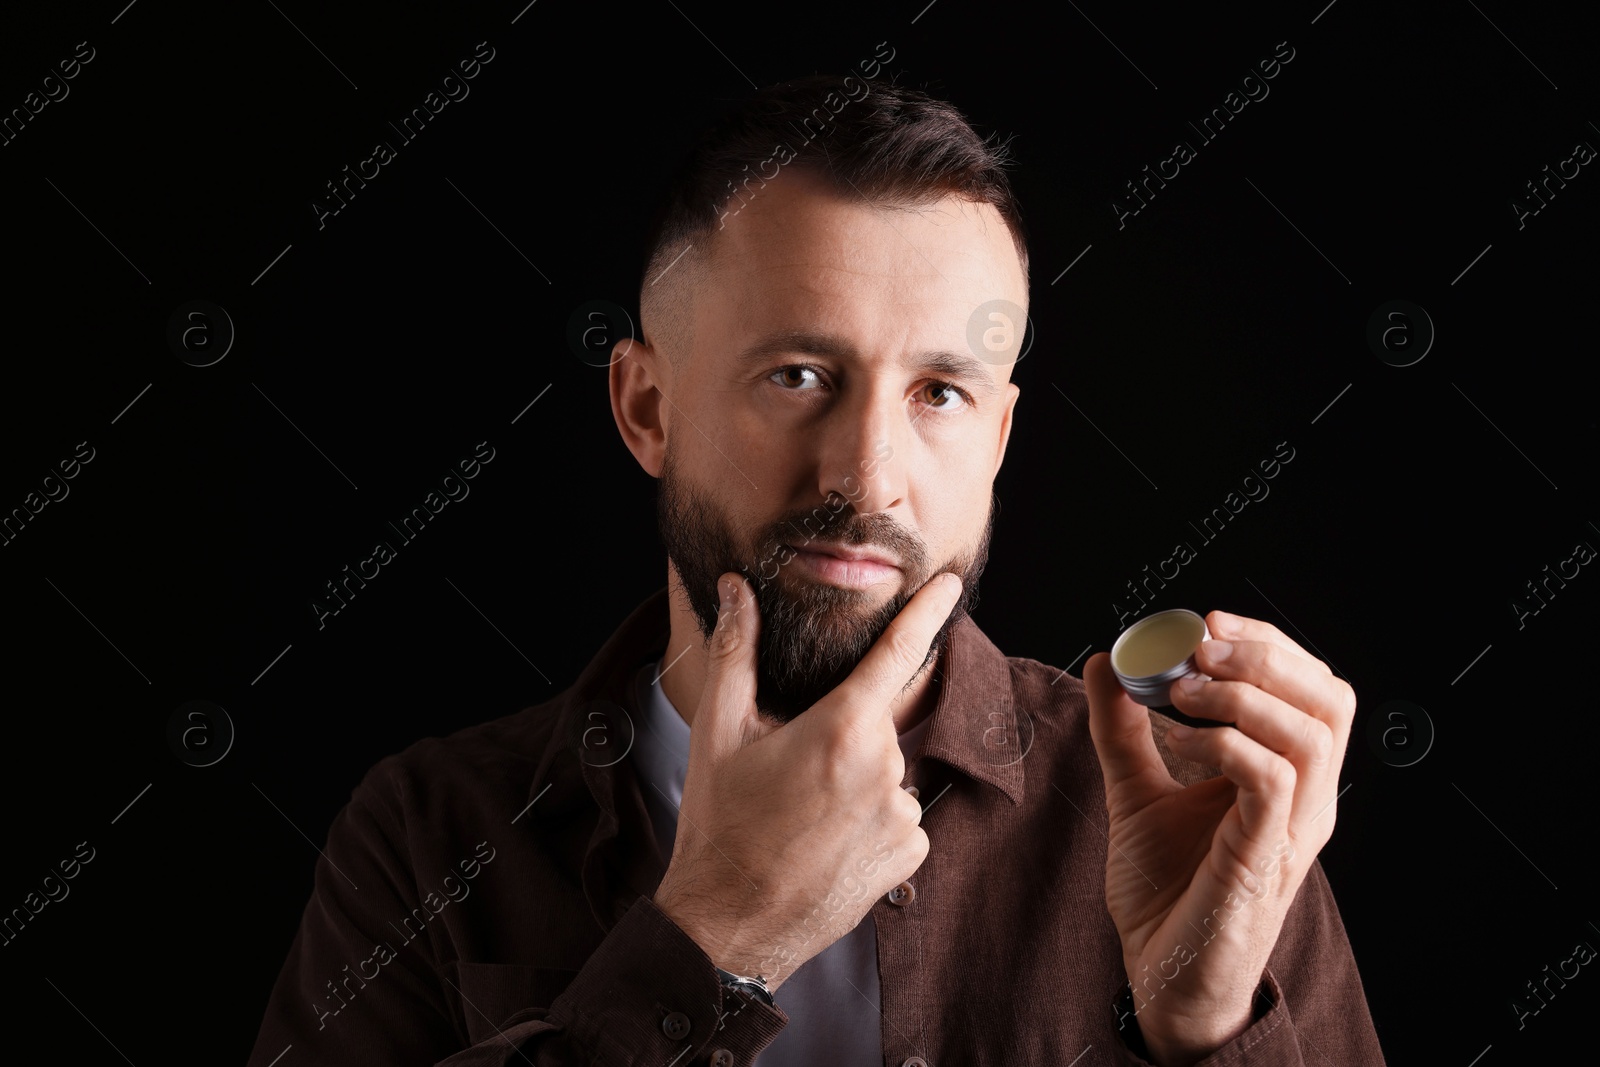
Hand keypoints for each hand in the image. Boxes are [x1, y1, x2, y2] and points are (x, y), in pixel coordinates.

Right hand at [651, 570, 961, 990]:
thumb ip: (735, 652)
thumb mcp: (718, 732)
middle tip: (790, 771)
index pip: (897, 652)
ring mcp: (901, 814)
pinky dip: (871, 821)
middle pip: (875, 724)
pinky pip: (898, 816)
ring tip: (803, 817)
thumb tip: (737, 591)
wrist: (729, 923)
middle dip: (840, 735)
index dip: (927, 612)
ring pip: (886, 773)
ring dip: (855, 782)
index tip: (950, 586)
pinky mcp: (909, 855)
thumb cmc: (720, 826)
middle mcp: (883, 767)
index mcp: (841, 727)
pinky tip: (828, 842)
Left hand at [1083, 611, 1355, 1064]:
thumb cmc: (1166, 888)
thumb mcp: (1136, 790)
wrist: (1160, 973)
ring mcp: (1292, 830)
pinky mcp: (1264, 858)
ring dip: (1245, 693)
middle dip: (1267, 653)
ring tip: (1184, 689)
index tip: (1205, 621)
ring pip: (1312, 733)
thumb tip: (1105, 662)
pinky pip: (1272, 781)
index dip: (1268, 641)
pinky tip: (1183, 739)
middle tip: (1200, 644)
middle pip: (1332, 698)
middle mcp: (1305, 800)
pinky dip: (1229, 742)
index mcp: (1286, 776)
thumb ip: (1124, 729)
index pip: (1314, 687)